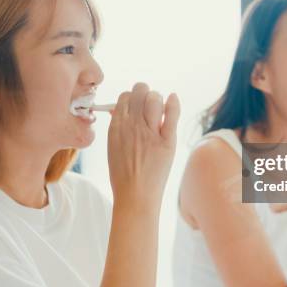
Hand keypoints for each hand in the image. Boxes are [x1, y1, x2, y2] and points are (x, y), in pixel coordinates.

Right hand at [107, 83, 179, 209]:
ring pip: (155, 98)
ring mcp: (150, 133)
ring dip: (157, 99)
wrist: (135, 196)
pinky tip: (173, 99)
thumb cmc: (123, 173)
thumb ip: (117, 125)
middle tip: (149, 106)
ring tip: (159, 111)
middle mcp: (132, 125)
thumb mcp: (112, 146)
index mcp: (117, 126)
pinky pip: (172, 114)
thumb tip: (119, 108)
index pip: (125, 96)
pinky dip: (174, 103)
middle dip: (145, 94)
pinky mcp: (167, 141)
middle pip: (140, 91)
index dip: (132, 97)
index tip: (137, 106)